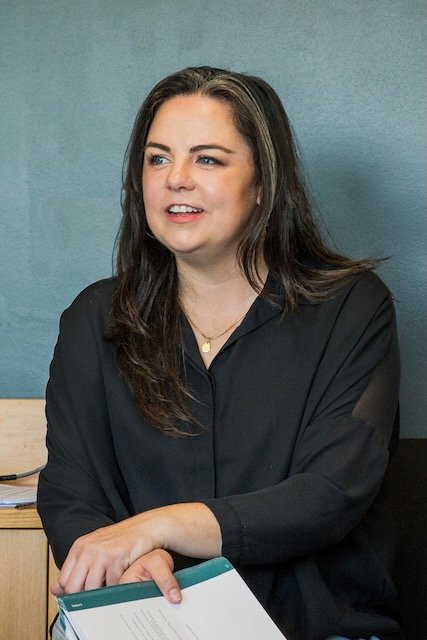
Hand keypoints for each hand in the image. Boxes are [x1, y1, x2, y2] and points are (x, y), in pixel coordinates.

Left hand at [51, 502, 220, 595]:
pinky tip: (122, 580)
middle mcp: (88, 548)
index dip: (73, 592)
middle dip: (85, 596)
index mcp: (80, 546)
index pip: (64, 580)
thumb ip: (77, 567)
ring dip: (102, 593)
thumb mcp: (96, 549)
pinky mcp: (117, 557)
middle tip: (98, 596)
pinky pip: (111, 583)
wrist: (147, 526)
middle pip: (75, 586)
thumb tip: (56, 590)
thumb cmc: (122, 539)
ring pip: (92, 588)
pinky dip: (117, 587)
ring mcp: (102, 552)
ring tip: (111, 588)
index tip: (84, 596)